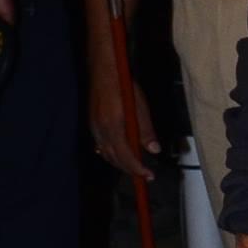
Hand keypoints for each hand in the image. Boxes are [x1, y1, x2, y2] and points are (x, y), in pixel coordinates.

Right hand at [89, 65, 158, 181]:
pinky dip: (111, 154)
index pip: (125, 157)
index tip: (148, 176)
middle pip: (114, 159)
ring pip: (106, 154)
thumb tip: (154, 150)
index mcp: (113, 127)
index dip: (137, 169)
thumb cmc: (123, 86)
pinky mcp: (92, 124)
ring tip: (135, 167)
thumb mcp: (140, 107)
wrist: (103, 71)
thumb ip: (146, 130)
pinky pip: (101, 146)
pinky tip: (120, 153)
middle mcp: (101, 131)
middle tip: (144, 176)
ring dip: (120, 164)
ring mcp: (94, 128)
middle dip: (129, 170)